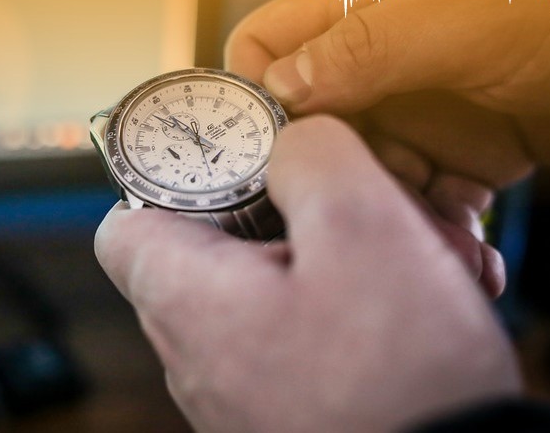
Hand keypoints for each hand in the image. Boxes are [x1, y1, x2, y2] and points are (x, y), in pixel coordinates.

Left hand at [95, 116, 520, 432]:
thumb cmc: (399, 377)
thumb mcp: (362, 227)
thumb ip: (312, 157)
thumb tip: (292, 143)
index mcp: (189, 301)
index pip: (127, 220)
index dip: (177, 173)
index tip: (242, 154)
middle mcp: (200, 353)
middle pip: (217, 243)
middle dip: (294, 205)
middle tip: (362, 198)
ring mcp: (243, 387)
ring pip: (276, 283)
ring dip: (341, 251)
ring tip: (417, 249)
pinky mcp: (290, 407)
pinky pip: (306, 331)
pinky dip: (354, 301)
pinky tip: (422, 296)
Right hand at [225, 0, 549, 293]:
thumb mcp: (463, 15)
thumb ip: (365, 48)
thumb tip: (278, 86)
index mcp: (365, 6)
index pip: (266, 46)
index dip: (248, 100)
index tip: (252, 160)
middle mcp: (382, 60)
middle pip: (311, 128)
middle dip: (321, 182)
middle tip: (348, 229)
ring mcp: (424, 107)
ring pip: (367, 175)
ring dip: (387, 219)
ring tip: (427, 258)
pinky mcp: (467, 150)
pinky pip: (428, 198)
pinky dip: (439, 231)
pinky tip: (466, 257)